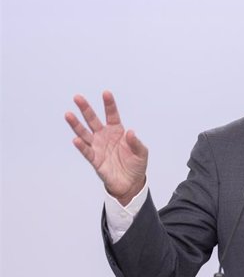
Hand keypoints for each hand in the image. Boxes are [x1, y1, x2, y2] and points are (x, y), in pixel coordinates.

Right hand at [65, 91, 147, 205]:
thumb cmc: (136, 165)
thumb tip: (130, 132)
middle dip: (86, 109)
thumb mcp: (142, 152)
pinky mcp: (95, 160)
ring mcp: (98, 147)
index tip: (106, 93)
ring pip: (84, 133)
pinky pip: (86, 151)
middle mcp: (105, 136)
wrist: (130, 183)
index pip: (112, 115)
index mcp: (117, 131)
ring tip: (69, 114)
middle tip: (77, 97)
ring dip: (76, 125)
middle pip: (93, 120)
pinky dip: (81, 146)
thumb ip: (136, 142)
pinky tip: (76, 139)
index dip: (109, 105)